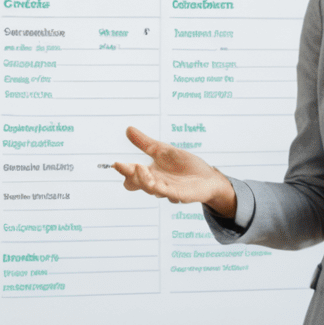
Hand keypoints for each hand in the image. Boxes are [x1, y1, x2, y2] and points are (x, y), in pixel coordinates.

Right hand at [112, 126, 236, 215]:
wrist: (207, 177)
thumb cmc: (185, 165)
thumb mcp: (163, 150)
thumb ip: (145, 143)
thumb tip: (128, 129)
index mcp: (149, 173)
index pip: (132, 174)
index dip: (124, 170)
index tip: (116, 163)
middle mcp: (155, 183)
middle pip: (137, 183)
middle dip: (129, 175)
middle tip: (121, 166)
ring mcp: (167, 190)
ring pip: (150, 188)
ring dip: (143, 179)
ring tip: (139, 167)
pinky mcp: (179, 195)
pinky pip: (167, 193)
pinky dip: (160, 187)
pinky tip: (155, 180)